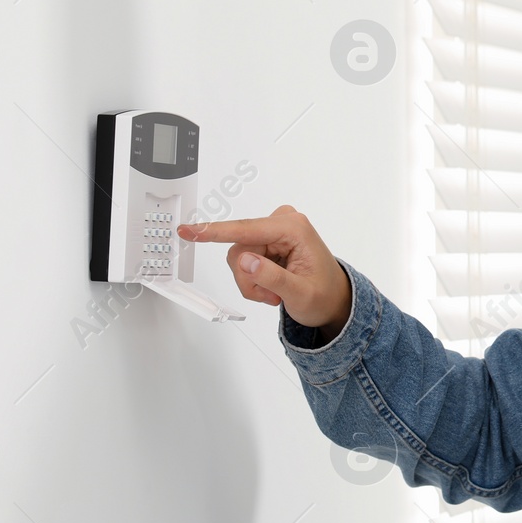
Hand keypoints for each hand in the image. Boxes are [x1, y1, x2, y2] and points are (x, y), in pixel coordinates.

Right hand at [178, 205, 351, 336]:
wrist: (334, 300)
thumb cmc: (324, 296)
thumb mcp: (301, 294)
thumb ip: (272, 277)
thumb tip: (245, 261)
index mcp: (294, 228)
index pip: (246, 229)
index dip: (215, 232)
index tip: (188, 231)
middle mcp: (283, 222)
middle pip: (239, 247)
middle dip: (248, 278)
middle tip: (269, 297)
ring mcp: (275, 230)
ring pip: (238, 256)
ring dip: (250, 281)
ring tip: (274, 293)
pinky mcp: (269, 239)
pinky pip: (244, 259)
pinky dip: (253, 279)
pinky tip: (272, 286)